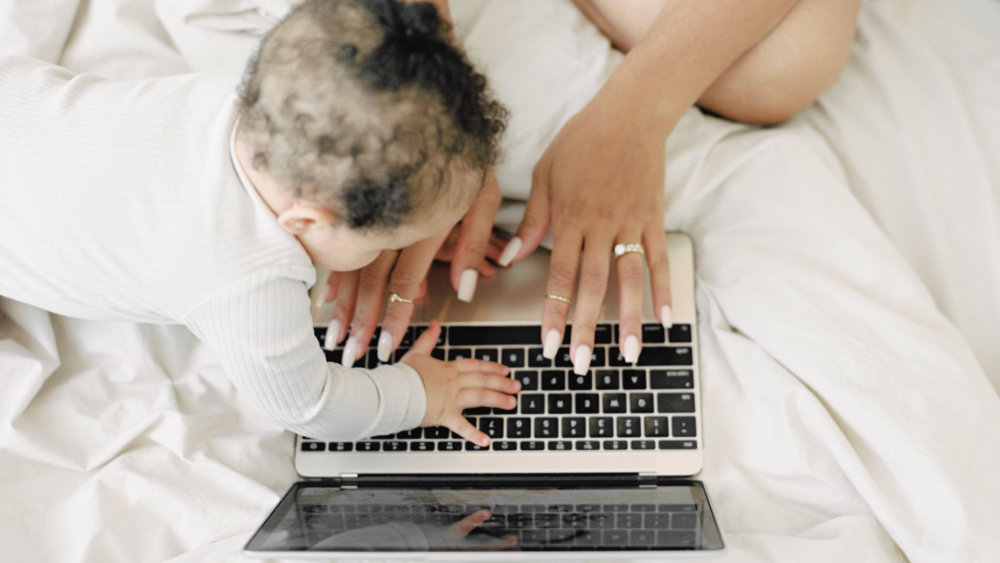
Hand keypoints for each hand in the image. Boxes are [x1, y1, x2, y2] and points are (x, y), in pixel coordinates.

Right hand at [320, 170, 503, 365]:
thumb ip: (475, 243)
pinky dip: (335, 277)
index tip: (388, 342)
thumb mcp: (483, 197)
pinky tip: (327, 300)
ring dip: (344, 306)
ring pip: (352, 266)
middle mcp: (393, 222)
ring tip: (336, 336)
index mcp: (423, 224)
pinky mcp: (363, 208)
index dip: (394, 314)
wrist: (437, 115)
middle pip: (371, 279)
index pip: (403, 280)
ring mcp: (374, 214)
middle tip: (354, 352)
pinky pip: (344, 247)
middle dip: (362, 320)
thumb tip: (466, 289)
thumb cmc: (465, 158)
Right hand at [401, 321, 519, 445]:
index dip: (491, 367)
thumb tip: (434, 324)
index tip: (505, 370)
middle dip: (502, 383)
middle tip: (517, 387)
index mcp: (448, 369)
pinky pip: (462, 427)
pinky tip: (486, 440)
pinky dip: (474, 435)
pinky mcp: (445, 415)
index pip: (475, 366)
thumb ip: (428, 339)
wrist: (394, 391)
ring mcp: (452, 400)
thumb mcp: (417, 352)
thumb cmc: (403, 375)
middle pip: (483, 381)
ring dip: (497, 400)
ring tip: (511, 404)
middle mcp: (454, 383)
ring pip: (480, 397)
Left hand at [498, 95, 672, 373]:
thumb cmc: (580, 141)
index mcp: (569, 218)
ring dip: (627, 320)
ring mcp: (630, 224)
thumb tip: (510, 258)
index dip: (552, 313)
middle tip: (581, 364)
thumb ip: (532, 220)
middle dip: (584, 328)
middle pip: (591, 286)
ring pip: (628, 280)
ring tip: (627, 355)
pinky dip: (663, 291)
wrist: (629, 113)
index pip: (558, 276)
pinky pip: (658, 260)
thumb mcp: (544, 175)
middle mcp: (600, 226)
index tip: (546, 344)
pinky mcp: (653, 219)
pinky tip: (664, 320)